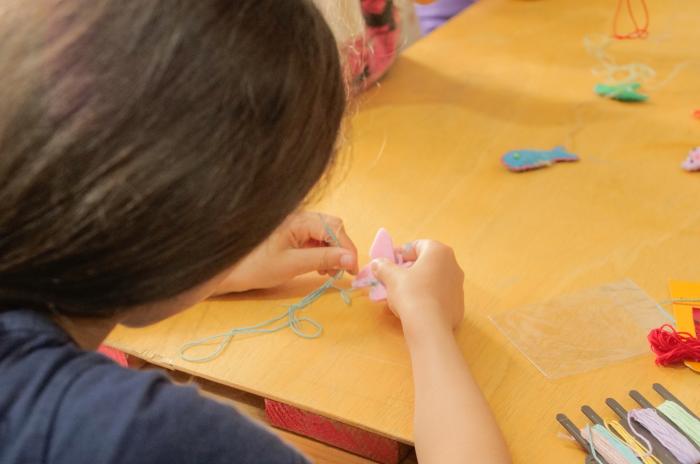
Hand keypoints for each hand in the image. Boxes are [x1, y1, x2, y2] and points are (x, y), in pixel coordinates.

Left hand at [213, 212, 357, 294]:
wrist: (229, 270)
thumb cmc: (257, 267)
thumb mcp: (294, 264)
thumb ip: (324, 259)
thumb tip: (351, 258)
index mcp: (299, 219)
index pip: (335, 228)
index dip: (348, 249)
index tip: (353, 271)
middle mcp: (299, 216)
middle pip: (333, 227)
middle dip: (341, 249)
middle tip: (342, 272)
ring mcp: (295, 224)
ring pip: (326, 233)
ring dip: (333, 252)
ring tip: (329, 273)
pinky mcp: (292, 234)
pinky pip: (315, 238)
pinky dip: (322, 252)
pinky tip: (319, 268)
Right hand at [372, 240, 463, 340]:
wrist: (429, 326)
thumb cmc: (411, 293)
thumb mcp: (392, 277)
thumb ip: (384, 266)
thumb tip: (377, 262)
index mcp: (439, 252)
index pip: (418, 245)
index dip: (401, 253)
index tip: (389, 262)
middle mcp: (453, 265)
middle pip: (427, 263)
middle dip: (410, 269)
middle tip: (394, 278)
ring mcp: (458, 285)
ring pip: (434, 280)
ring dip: (419, 283)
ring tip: (402, 295)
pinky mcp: (459, 304)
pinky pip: (439, 296)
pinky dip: (428, 297)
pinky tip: (415, 307)